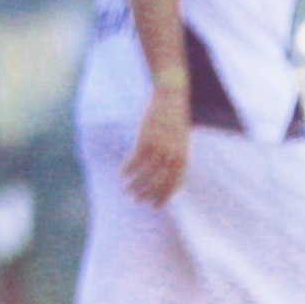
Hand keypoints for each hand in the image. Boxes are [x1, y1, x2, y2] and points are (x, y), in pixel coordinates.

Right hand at [122, 85, 189, 206]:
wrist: (171, 98)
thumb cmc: (175, 119)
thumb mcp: (180, 140)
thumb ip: (175, 157)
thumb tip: (166, 173)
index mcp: (183, 158)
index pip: (173, 185)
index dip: (163, 197)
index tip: (154, 206)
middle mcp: (172, 157)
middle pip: (159, 183)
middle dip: (147, 195)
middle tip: (136, 201)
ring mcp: (159, 149)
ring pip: (145, 175)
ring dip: (135, 185)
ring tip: (127, 190)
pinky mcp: (146, 140)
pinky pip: (135, 160)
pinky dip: (127, 169)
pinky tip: (121, 174)